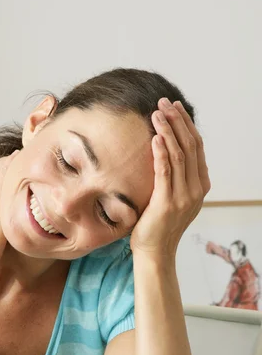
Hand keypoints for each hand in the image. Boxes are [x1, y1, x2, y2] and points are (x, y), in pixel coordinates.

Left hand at [130, 98, 210, 257]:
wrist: (155, 252)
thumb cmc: (158, 223)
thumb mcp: (172, 196)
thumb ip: (174, 176)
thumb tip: (165, 150)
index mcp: (200, 185)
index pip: (196, 146)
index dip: (186, 124)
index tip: (174, 106)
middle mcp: (196, 189)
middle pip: (190, 146)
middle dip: (177, 121)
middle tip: (164, 102)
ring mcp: (184, 196)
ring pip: (179, 155)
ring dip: (168, 131)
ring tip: (157, 113)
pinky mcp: (168, 203)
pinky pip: (166, 172)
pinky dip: (161, 153)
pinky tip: (154, 137)